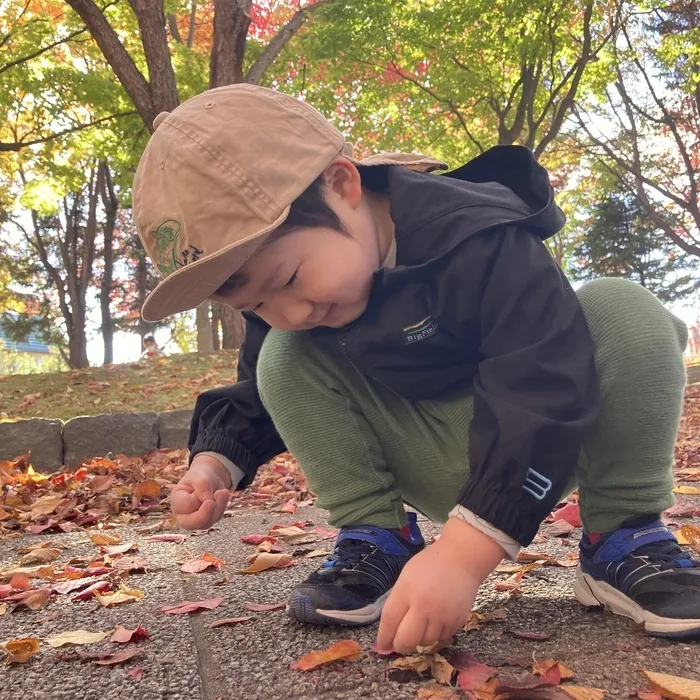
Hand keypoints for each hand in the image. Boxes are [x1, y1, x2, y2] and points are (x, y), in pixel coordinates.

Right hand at [171, 455, 231, 529]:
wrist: (208, 478)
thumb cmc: (199, 476)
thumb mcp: (198, 475)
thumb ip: (201, 485)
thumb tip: (207, 500)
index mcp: (177, 501)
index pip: (185, 506)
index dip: (197, 499)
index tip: (204, 486)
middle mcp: (183, 514)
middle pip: (190, 524)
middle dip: (205, 514)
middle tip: (213, 502)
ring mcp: (196, 520)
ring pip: (206, 522)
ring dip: (218, 507)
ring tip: (223, 491)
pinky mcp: (208, 520)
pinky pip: (216, 518)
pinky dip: (222, 506)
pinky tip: (224, 494)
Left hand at [376, 517, 505, 653]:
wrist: (461, 559)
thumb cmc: (429, 565)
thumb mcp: (407, 577)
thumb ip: (398, 601)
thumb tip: (390, 629)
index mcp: (406, 590)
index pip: (390, 621)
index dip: (384, 637)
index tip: (382, 645)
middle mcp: (423, 605)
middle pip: (406, 640)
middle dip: (400, 646)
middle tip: (400, 644)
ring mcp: (442, 615)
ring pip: (425, 643)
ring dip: (420, 639)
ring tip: (422, 624)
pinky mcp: (457, 621)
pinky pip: (442, 638)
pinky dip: (436, 634)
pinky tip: (436, 620)